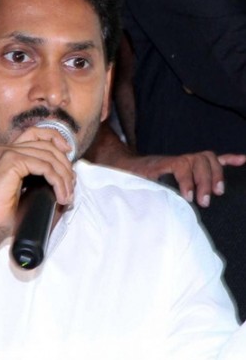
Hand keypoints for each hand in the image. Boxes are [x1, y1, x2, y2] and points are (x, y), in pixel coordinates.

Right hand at [0, 126, 75, 265]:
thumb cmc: (0, 214)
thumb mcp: (22, 190)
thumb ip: (37, 178)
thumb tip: (65, 178)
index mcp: (5, 153)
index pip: (35, 133)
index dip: (55, 138)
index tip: (68, 152)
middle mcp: (5, 149)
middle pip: (46, 144)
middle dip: (64, 164)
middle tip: (71, 185)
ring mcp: (7, 154)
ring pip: (48, 156)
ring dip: (63, 177)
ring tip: (67, 196)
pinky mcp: (11, 162)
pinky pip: (44, 167)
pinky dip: (57, 181)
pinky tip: (60, 195)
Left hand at [120, 151, 245, 206]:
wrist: (126, 166)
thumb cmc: (131, 177)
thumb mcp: (135, 184)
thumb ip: (146, 190)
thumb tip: (158, 201)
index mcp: (163, 163)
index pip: (181, 165)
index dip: (187, 181)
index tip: (188, 198)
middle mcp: (177, 159)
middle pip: (199, 160)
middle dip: (204, 180)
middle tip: (204, 201)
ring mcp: (186, 161)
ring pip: (208, 158)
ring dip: (216, 174)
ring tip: (218, 192)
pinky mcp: (192, 165)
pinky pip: (213, 159)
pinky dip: (228, 159)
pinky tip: (242, 160)